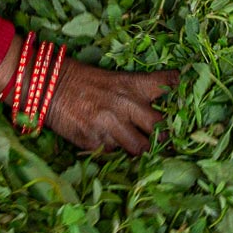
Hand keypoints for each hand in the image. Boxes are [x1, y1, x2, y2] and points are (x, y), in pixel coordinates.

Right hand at [0, 41, 176, 154]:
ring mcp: (111, 125)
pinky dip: (112, 151)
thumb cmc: (79, 79)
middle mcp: (126, 105)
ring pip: (140, 149)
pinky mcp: (95, 142)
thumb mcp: (112, 78)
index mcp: (132, 85)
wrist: (46, 85)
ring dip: (138, 149)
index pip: (166, 85)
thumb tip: (154, 111)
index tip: (186, 102)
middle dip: (164, 137)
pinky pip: (113, 153)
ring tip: (133, 146)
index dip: (180, 91)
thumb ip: (134, 93)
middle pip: (161, 128)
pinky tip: (105, 141)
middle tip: (163, 141)